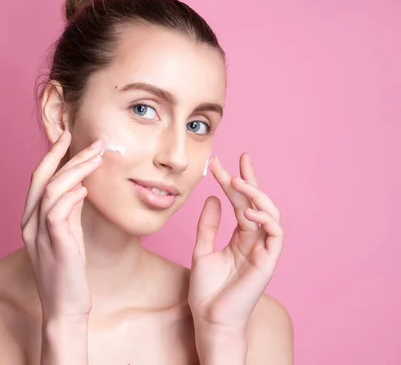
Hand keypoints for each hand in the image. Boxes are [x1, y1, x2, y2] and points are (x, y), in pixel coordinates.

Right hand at [21, 131, 103, 319]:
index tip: (68, 137)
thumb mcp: (67, 236)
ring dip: (75, 170)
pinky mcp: (54, 245)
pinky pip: (57, 212)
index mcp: (30, 220)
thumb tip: (79, 187)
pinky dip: (71, 196)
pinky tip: (86, 189)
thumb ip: (69, 212)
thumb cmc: (67, 272)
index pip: (38, 179)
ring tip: (97, 158)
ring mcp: (39, 235)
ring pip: (51, 190)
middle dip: (64, 155)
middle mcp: (29, 224)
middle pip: (41, 178)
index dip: (52, 156)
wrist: (64, 308)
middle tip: (88, 141)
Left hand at [188, 153, 283, 331]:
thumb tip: (213, 197)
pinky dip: (265, 219)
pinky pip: (276, 234)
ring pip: (271, 214)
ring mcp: (263, 250)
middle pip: (257, 203)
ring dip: (256, 195)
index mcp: (240, 237)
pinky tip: (248, 211)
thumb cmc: (207, 289)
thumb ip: (208, 224)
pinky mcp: (269, 262)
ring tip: (238, 183)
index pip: (241, 203)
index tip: (221, 163)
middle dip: (249, 180)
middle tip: (239, 160)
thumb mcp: (202, 249)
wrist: (210, 318)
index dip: (234, 182)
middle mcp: (255, 240)